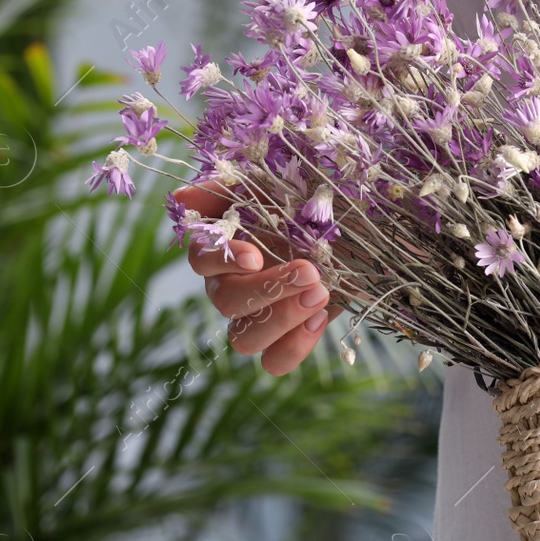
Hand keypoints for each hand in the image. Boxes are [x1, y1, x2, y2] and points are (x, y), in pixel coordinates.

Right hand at [175, 179, 331, 375]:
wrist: (357, 225)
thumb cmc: (309, 197)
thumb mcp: (273, 179)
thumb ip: (227, 186)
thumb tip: (182, 199)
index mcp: (223, 247)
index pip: (201, 258)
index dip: (222, 260)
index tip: (255, 255)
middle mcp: (231, 285)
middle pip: (225, 303)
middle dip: (267, 290)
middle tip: (310, 272)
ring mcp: (257, 316)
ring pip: (243, 340)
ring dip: (282, 321)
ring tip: (320, 294)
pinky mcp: (287, 336)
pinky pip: (275, 361)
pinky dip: (295, 346)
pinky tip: (320, 316)